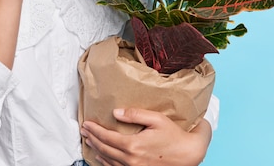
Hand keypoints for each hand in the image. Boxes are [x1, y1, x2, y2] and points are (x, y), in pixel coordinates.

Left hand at [80, 108, 211, 165]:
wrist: (189, 155)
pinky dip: (105, 162)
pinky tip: (101, 157)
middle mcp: (130, 159)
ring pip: (108, 160)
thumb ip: (135, 114)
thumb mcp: (157, 119)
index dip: (94, 130)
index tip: (86, 124)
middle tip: (84, 131)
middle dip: (92, 138)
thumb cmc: (174, 136)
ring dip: (97, 150)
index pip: (106, 137)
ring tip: (89, 141)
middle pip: (104, 148)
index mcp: (133, 145)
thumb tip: (116, 112)